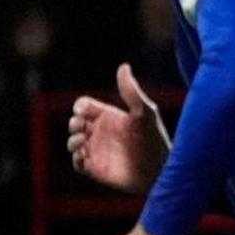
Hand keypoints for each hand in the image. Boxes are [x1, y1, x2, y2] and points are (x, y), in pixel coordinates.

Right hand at [67, 65, 170, 192]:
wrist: (161, 168)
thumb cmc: (155, 139)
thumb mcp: (144, 112)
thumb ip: (131, 91)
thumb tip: (123, 66)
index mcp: (109, 116)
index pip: (84, 106)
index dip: (80, 107)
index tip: (83, 111)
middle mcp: (101, 132)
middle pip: (74, 122)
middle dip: (74, 123)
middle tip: (82, 126)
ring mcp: (97, 150)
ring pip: (73, 142)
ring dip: (73, 140)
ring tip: (82, 140)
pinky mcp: (96, 167)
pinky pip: (77, 163)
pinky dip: (76, 158)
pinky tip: (84, 155)